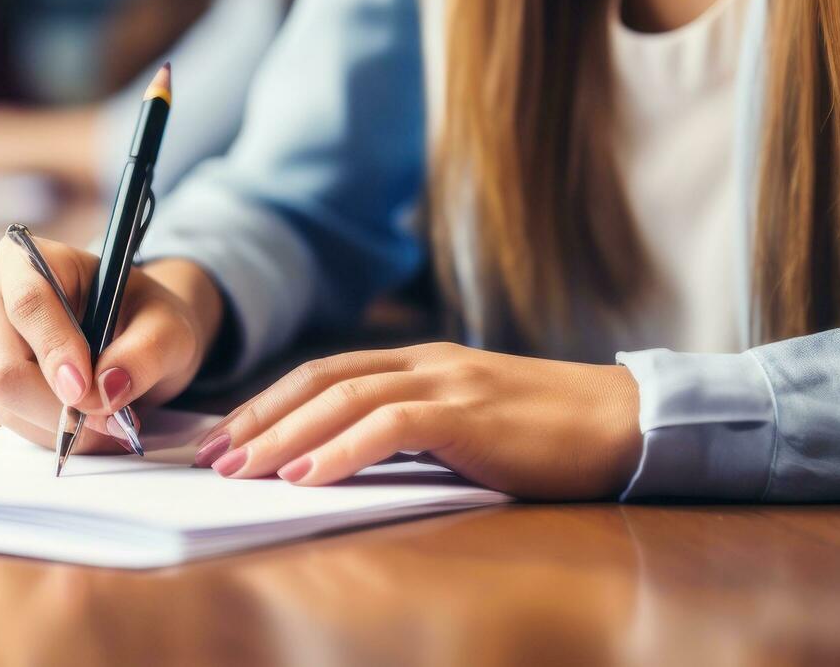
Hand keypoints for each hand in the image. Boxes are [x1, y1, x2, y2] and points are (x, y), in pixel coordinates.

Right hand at [0, 234, 223, 453]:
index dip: (54, 350)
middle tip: (106, 418)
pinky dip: (49, 429)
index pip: (28, 303)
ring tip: (104, 417)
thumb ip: (145, 354)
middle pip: (0, 364)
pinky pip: (6, 417)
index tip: (85, 390)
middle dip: (54, 404)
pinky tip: (82, 418)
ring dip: (57, 422)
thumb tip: (106, 390)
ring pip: (2, 400)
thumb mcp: (168, 328)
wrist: (131, 334)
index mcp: (34, 258)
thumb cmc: (144, 317)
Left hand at [193, 343, 642, 499]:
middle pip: (320, 379)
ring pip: (344, 397)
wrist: (629, 422)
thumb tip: (348, 464)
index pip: (327, 373)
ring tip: (242, 470)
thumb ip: (417, 433)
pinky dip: (342, 449)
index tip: (225, 438)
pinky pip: (391, 425)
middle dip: (258, 417)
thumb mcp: (472, 426)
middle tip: (210, 457)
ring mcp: (449, 382)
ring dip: (285, 435)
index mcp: (424, 362)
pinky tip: (307, 476)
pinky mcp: (470, 413)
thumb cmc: (554, 435)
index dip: (270, 403)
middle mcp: (427, 362)